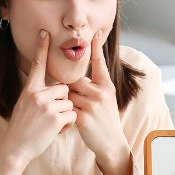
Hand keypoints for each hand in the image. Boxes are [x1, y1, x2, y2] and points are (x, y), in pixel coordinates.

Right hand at [0, 30, 76, 166]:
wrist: (15, 148)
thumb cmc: (21, 129)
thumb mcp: (23, 106)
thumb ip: (37, 95)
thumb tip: (54, 90)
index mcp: (29, 90)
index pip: (37, 65)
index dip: (41, 49)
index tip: (44, 33)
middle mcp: (37, 94)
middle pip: (63, 89)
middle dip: (63, 102)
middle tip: (51, 116)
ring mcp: (46, 105)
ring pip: (69, 103)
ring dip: (65, 115)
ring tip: (51, 125)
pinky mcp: (55, 118)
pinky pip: (72, 115)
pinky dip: (67, 125)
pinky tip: (55, 131)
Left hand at [68, 31, 131, 174]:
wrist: (111, 143)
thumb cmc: (105, 120)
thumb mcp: (106, 99)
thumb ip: (94, 86)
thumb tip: (77, 76)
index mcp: (107, 86)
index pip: (100, 63)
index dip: (97, 47)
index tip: (95, 32)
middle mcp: (101, 92)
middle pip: (74, 80)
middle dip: (69, 90)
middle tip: (73, 103)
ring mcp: (93, 104)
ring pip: (68, 94)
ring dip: (65, 103)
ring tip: (72, 114)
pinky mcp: (84, 117)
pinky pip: (66, 109)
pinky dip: (64, 115)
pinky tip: (67, 124)